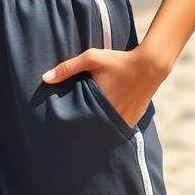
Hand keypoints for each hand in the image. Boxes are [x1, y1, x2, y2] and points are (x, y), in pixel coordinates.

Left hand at [42, 45, 168, 128]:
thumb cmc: (118, 61)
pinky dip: (108, 128)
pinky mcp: (132, 121)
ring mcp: (124, 121)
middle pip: (91, 130)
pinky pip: (116, 129)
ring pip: (104, 132)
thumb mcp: (91, 59)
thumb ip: (67, 68)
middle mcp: (112, 116)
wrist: (149, 66)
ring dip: (95, 131)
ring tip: (83, 133)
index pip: (79, 122)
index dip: (69, 126)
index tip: (59, 128)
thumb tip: (44, 79)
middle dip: (81, 132)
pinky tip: (100, 126)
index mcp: (99, 103)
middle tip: (67, 136)